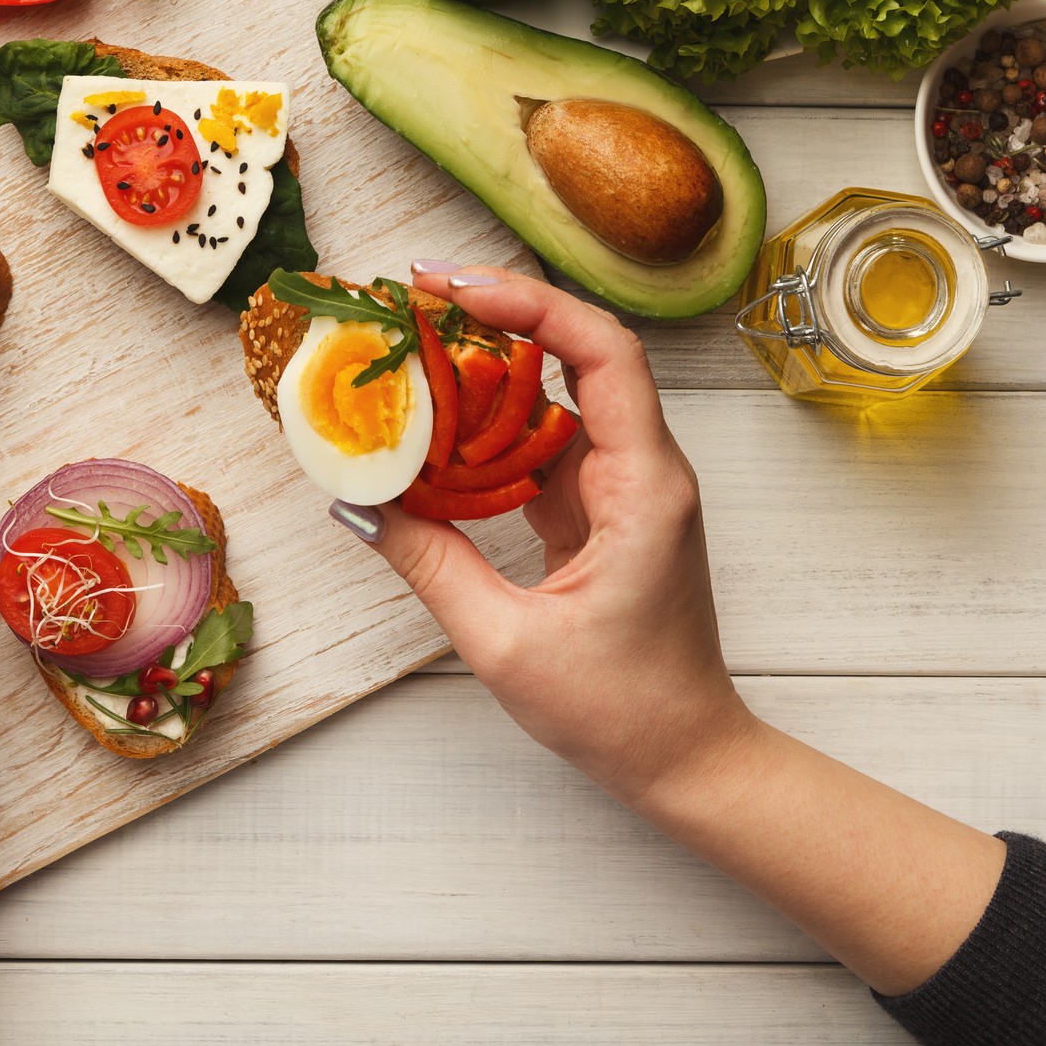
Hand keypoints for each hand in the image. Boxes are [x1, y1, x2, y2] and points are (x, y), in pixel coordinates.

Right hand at [338, 265, 755, 803]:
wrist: (685, 757)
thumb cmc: (622, 711)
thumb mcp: (506, 643)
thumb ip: (431, 565)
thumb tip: (359, 507)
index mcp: (644, 488)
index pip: (601, 353)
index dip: (530, 304)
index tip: (450, 288)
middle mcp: (643, 471)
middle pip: (579, 353)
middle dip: (497, 313)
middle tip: (413, 296)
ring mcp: (623, 488)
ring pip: (556, 395)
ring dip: (487, 366)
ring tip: (410, 343)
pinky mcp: (600, 510)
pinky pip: (542, 444)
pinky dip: (489, 425)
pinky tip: (432, 421)